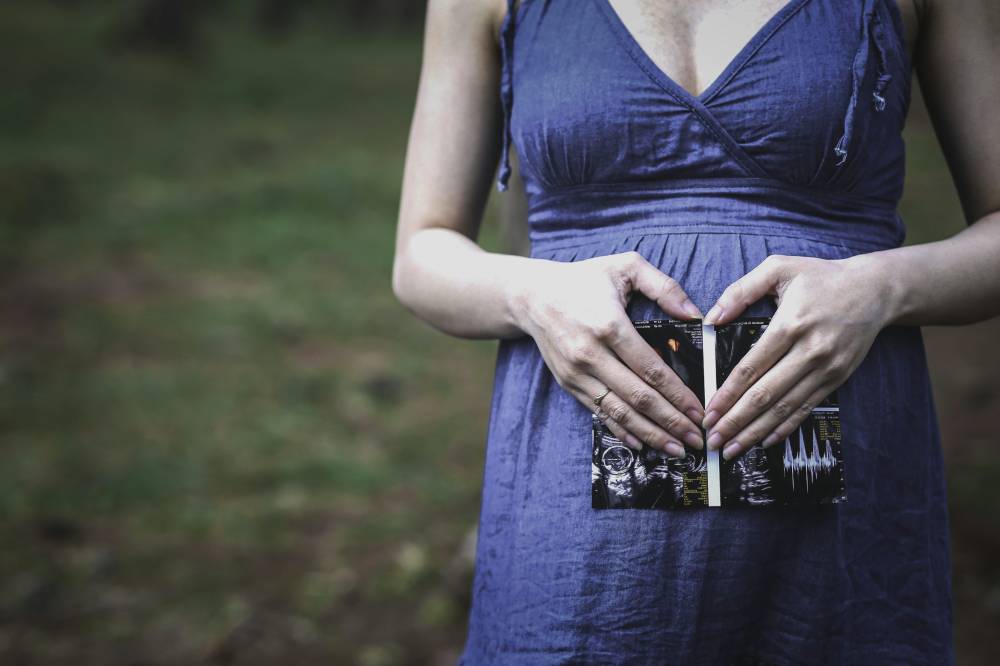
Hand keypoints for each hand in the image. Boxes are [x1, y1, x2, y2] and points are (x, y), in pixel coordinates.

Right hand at [513, 251, 705, 456]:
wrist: (532, 295)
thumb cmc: (583, 279)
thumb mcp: (625, 266)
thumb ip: (664, 286)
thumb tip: (695, 315)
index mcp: (609, 325)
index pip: (651, 369)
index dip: (678, 395)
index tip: (699, 411)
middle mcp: (591, 354)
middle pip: (638, 397)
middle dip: (671, 422)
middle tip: (697, 439)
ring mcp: (577, 373)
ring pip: (619, 411)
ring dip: (651, 434)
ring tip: (676, 448)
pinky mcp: (569, 383)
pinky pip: (599, 412)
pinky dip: (622, 431)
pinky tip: (643, 443)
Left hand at [700, 253, 893, 459]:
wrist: (875, 289)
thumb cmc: (821, 277)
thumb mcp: (779, 268)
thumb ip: (741, 290)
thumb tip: (711, 318)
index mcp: (790, 324)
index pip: (751, 368)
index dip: (728, 394)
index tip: (709, 412)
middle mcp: (809, 351)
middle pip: (766, 394)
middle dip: (736, 421)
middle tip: (713, 440)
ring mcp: (826, 368)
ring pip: (785, 407)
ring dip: (756, 431)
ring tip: (732, 449)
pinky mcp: (837, 378)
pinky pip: (806, 408)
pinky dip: (785, 427)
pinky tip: (765, 441)